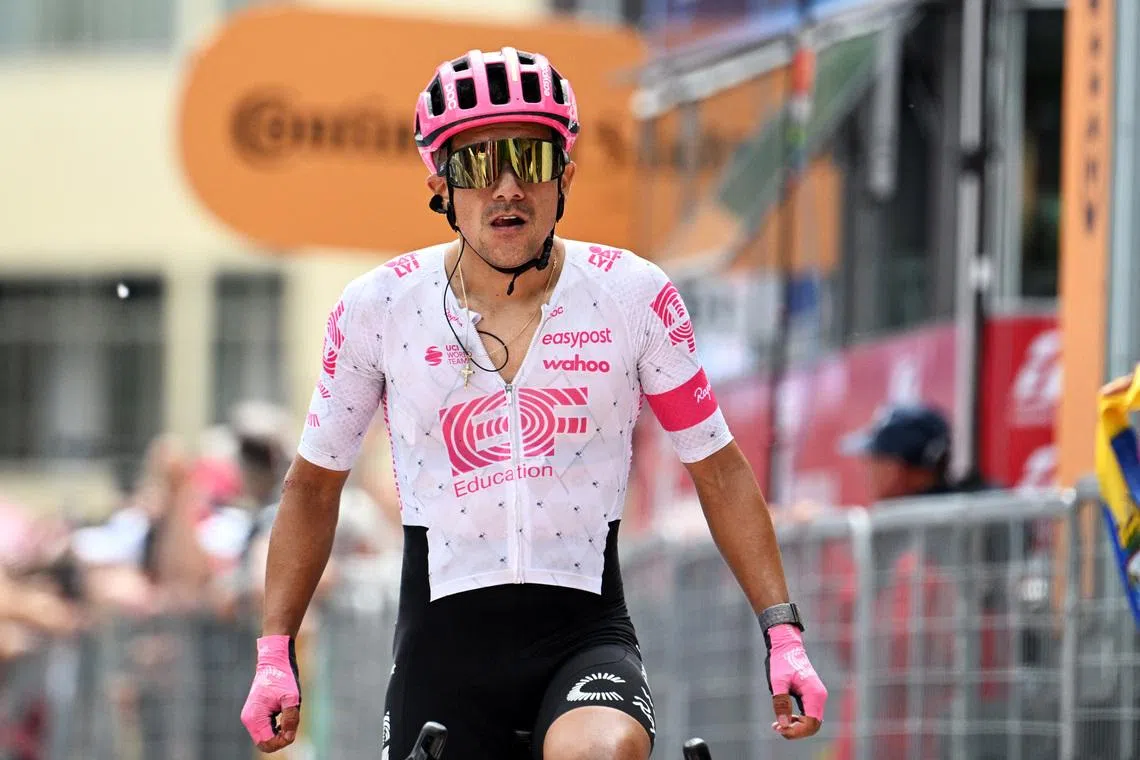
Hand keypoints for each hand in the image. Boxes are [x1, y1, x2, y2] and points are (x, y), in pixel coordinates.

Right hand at [241, 635, 301, 752]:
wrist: (274, 661)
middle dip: (280, 739)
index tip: (293, 729)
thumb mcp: (292, 698)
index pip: (267, 743)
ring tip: (288, 715)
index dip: (282, 741)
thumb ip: (291, 719)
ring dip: (279, 732)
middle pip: (264, 743)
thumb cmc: (283, 677)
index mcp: (255, 717)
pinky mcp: (254, 714)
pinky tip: (283, 716)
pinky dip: (275, 728)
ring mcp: (250, 717)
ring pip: (265, 737)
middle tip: (291, 724)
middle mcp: (249, 719)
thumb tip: (289, 737)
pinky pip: (264, 729)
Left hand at [765, 623, 826, 738]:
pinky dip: (797, 720)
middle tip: (776, 727)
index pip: (811, 723)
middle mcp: (819, 697)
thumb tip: (783, 724)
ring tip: (777, 725)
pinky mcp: (812, 697)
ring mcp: (817, 697)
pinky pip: (808, 715)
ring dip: (796, 727)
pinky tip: (783, 719)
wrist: (786, 646)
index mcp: (814, 693)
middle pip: (813, 725)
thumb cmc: (781, 661)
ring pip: (812, 722)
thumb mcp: (778, 682)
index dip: (796, 731)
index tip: (779, 729)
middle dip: (796, 731)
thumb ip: (781, 702)